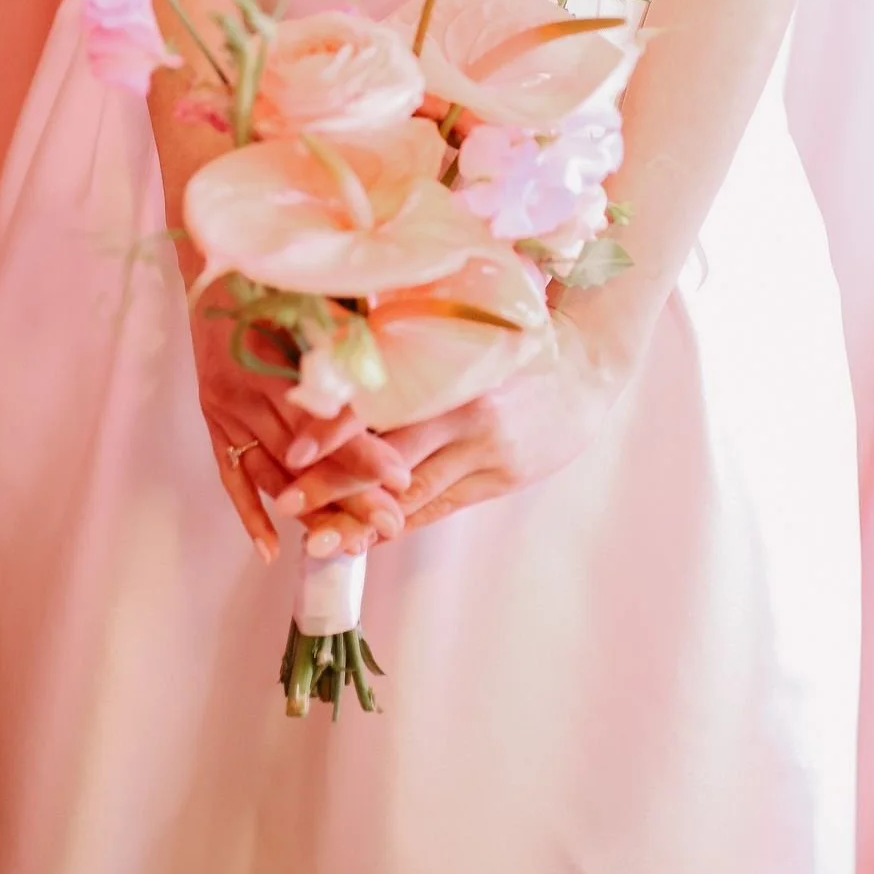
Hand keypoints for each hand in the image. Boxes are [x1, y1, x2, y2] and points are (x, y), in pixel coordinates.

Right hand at [190, 287, 412, 563]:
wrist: (211, 266)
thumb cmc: (273, 276)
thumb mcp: (310, 296)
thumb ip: (344, 335)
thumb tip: (394, 369)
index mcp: (271, 358)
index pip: (323, 419)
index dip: (363, 449)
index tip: (399, 475)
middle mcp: (245, 391)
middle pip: (303, 456)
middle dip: (350, 491)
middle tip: (390, 521)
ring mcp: (225, 410)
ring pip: (273, 473)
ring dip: (313, 508)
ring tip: (353, 540)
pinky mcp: (213, 420)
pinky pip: (231, 474)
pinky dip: (250, 512)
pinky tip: (272, 547)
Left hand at [282, 301, 649, 537]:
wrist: (588, 372)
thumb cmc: (515, 342)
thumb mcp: (466, 334)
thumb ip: (414, 348)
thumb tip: (345, 358)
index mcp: (452, 372)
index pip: (383, 406)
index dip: (337, 432)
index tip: (296, 452)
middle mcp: (467, 415)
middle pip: (389, 461)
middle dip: (336, 486)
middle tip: (286, 503)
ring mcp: (485, 452)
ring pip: (412, 495)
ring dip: (363, 520)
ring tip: (318, 539)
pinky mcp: (500, 479)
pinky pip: (441, 506)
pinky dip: (402, 522)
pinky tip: (368, 536)